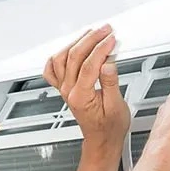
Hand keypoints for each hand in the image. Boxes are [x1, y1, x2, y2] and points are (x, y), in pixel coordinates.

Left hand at [43, 25, 130, 156]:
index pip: (89, 65)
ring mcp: (64, 89)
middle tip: (105, 30)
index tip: (112, 39)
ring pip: (62, 58)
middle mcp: (69, 92)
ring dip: (76, 42)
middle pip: (74, 57)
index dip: (101, 49)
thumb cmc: (109, 128)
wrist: (101, 140)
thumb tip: (108, 64)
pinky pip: (52, 69)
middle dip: (91, 40)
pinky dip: (57, 56)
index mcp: (81, 97)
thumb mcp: (117, 107)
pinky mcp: (64, 88)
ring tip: (91, 33)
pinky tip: (68, 48)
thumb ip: (110, 84)